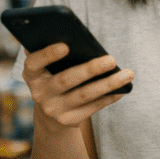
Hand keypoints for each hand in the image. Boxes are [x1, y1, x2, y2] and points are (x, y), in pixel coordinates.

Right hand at [20, 43, 134, 130]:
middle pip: (66, 80)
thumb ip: (54, 55)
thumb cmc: (54, 78)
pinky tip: (123, 89)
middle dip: (90, 69)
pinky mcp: (68, 121)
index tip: (65, 45)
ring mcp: (53, 110)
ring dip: (108, 84)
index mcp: (32, 75)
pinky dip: (109, 97)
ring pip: (84, 95)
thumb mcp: (47, 68)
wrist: (50, 115)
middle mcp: (39, 94)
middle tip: (112, 59)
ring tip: (128, 74)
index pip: (33, 63)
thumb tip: (73, 36)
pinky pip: (93, 107)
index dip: (47, 55)